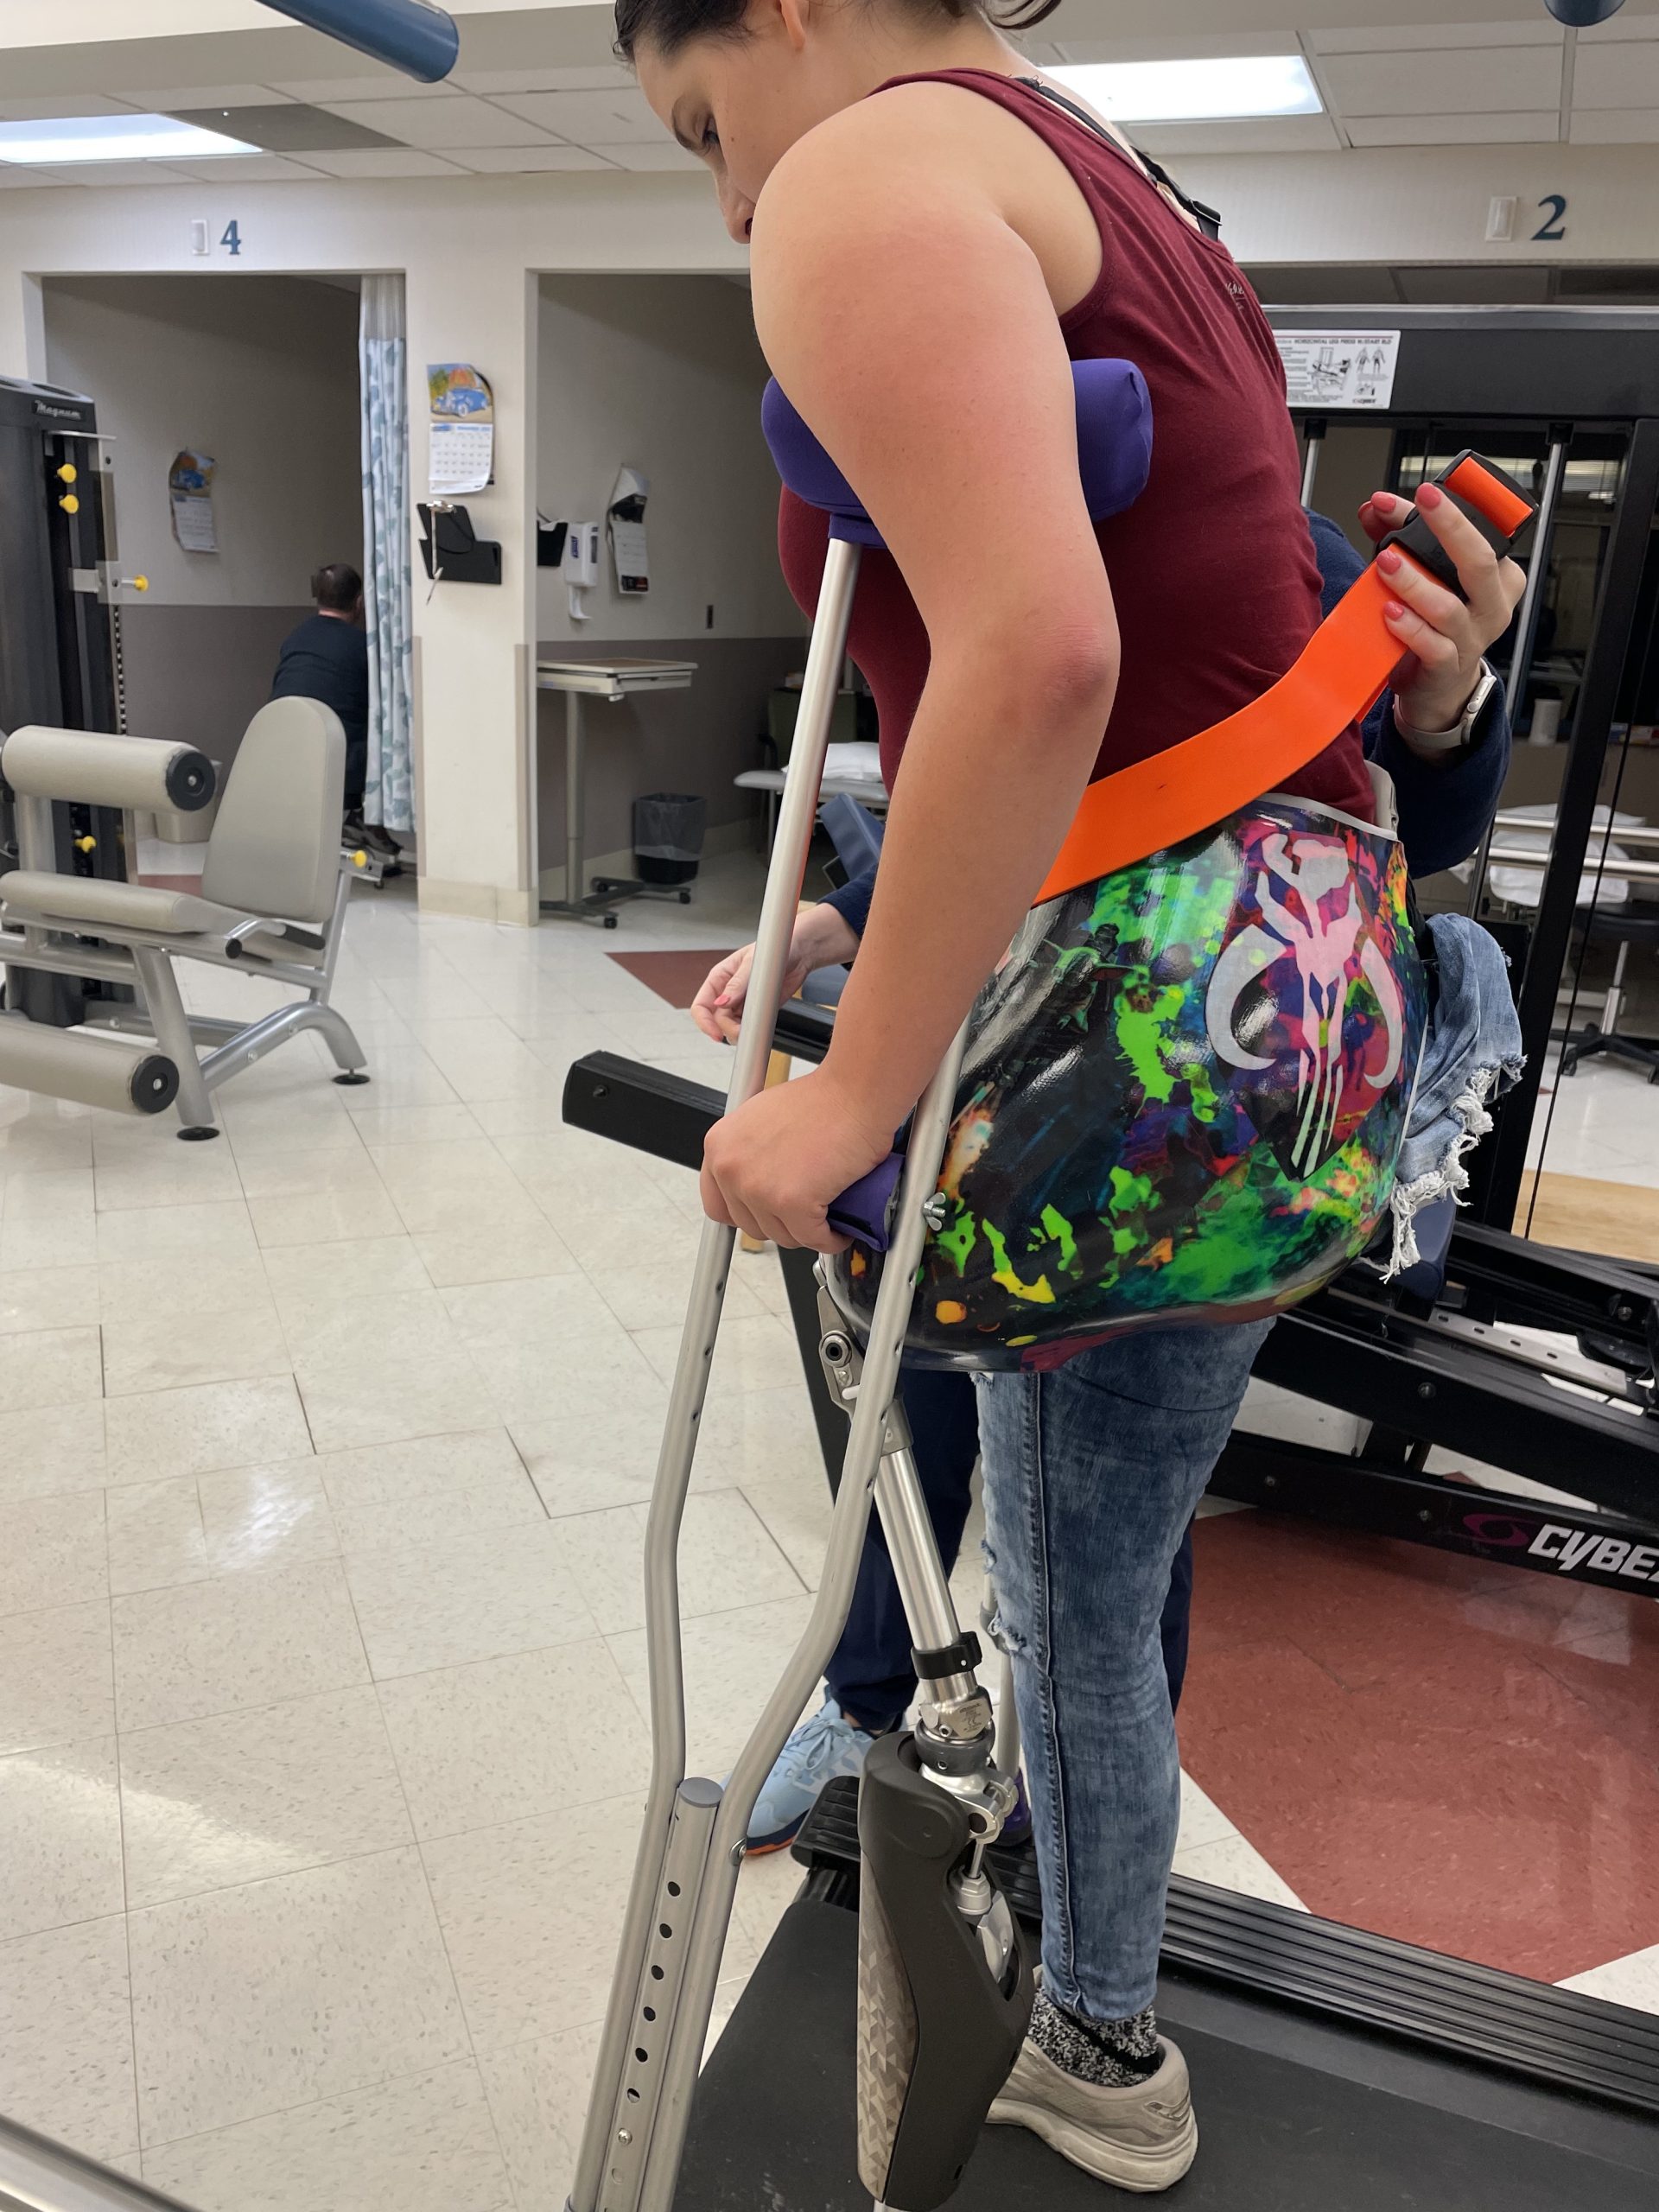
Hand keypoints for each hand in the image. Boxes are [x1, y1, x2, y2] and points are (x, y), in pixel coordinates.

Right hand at [690, 904, 859, 1042]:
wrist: (798, 954)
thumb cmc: (772, 950)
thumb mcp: (751, 963)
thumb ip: (737, 984)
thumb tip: (722, 1002)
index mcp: (719, 979)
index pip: (701, 1006)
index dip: (705, 1022)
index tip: (716, 1034)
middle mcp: (727, 993)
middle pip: (716, 1020)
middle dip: (726, 1029)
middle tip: (742, 1032)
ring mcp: (742, 1004)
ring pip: (730, 1027)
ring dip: (738, 1033)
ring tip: (751, 1029)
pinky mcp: (757, 1011)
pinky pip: (748, 1027)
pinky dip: (751, 1032)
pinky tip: (759, 1028)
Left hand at [701, 1064, 891, 1249]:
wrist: (854, 1092)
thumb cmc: (821, 1100)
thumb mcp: (763, 1119)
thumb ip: (749, 1154)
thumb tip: (757, 1182)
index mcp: (720, 1146)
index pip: (718, 1206)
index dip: (746, 1215)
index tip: (765, 1217)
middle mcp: (731, 1168)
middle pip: (751, 1226)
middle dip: (781, 1224)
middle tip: (804, 1215)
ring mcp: (758, 1188)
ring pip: (783, 1236)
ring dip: (807, 1233)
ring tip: (825, 1221)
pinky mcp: (791, 1202)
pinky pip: (812, 1239)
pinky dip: (830, 1240)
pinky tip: (840, 1231)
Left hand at [1358, 484, 1525, 737]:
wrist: (1436, 684)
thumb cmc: (1435, 624)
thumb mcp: (1426, 576)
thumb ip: (1400, 537)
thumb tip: (1376, 507)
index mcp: (1498, 576)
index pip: (1485, 535)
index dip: (1456, 512)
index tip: (1425, 492)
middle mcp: (1492, 605)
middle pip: (1479, 562)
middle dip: (1450, 528)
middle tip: (1421, 506)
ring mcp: (1472, 638)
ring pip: (1448, 607)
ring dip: (1414, 582)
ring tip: (1386, 563)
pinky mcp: (1448, 666)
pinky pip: (1432, 646)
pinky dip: (1408, 627)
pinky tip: (1389, 613)